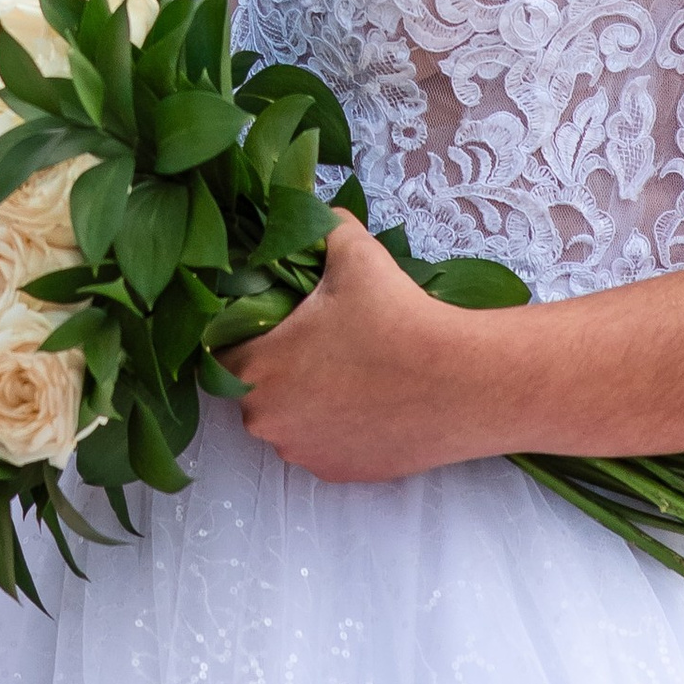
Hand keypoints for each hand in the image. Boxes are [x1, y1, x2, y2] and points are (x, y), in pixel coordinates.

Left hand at [228, 217, 501, 483]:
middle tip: (316, 337)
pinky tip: (364, 400)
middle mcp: (267, 421)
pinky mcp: (338, 473)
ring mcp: (303, 453)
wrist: (463, 384)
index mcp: (256, 369)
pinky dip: (334, 425)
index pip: (220, 350)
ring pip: (287, 419)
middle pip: (253, 387)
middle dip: (275, 364)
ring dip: (304, 397)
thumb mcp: (354, 252)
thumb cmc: (399, 318)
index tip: (272, 316)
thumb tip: (310, 210)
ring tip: (345, 368)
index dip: (241, 329)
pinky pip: (321, 443)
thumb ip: (320, 225)